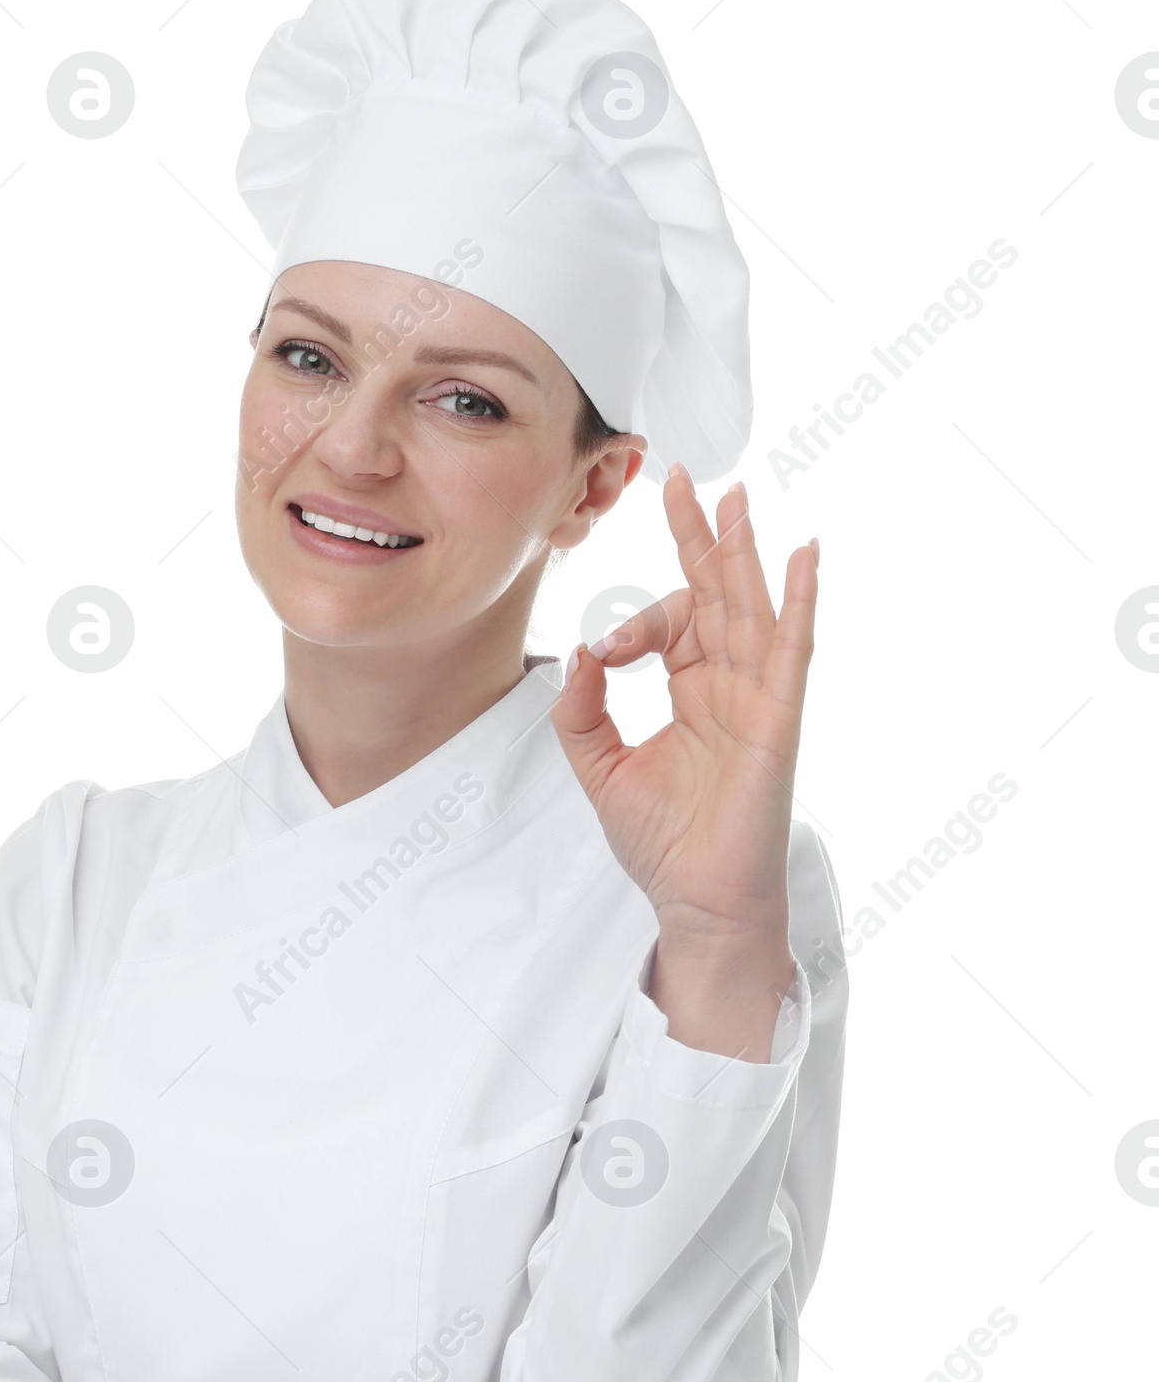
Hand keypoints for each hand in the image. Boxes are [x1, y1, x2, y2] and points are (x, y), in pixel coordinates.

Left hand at [550, 471, 817, 1055]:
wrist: (697, 903)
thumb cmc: (664, 845)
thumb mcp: (600, 768)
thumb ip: (582, 711)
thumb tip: (578, 652)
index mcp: (695, 693)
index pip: (673, 625)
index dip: (634, 623)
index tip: (603, 649)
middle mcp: (731, 688)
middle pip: (718, 595)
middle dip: (701, 537)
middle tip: (683, 478)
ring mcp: (759, 702)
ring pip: (750, 609)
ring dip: (743, 551)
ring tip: (735, 495)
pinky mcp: (778, 723)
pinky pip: (792, 653)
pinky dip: (799, 603)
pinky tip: (804, 556)